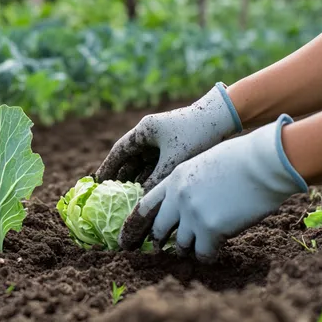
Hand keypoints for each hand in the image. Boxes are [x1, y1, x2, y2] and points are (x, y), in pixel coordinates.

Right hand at [95, 83, 241, 189]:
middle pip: (131, 158)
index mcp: (144, 131)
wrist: (224, 119)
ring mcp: (164, 140)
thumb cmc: (196, 135)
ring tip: (131, 199)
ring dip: (139, 179)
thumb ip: (154, 182)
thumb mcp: (173, 162)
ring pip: (145, 163)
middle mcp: (151, 134)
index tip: (98, 183)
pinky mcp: (177, 146)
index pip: (119, 151)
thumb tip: (141, 203)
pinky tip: (152, 192)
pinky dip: (154, 178)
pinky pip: (159, 165)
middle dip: (123, 178)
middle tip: (113, 197)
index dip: (108, 168)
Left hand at [117, 114, 308, 261]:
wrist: (263, 161)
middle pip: (158, 228)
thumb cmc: (242, 159)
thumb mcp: (203, 163)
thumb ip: (189, 184)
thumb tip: (184, 205)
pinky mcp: (210, 228)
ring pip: (181, 244)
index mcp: (174, 178)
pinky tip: (216, 252)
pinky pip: (202, 253)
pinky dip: (208, 256)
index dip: (134, 225)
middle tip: (159, 250)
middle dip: (158, 241)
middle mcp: (178, 197)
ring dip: (189, 247)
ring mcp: (192, 213)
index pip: (144, 205)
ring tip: (200, 245)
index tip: (125, 239)